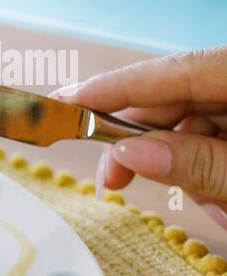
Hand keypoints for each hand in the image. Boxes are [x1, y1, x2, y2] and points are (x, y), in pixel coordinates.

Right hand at [54, 47, 226, 229]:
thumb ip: (196, 164)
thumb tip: (126, 153)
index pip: (176, 70)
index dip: (117, 86)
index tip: (66, 101)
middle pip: (178, 100)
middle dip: (146, 144)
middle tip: (112, 180)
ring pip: (193, 125)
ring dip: (186, 167)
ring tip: (216, 205)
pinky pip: (214, 139)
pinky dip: (208, 170)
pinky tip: (223, 198)